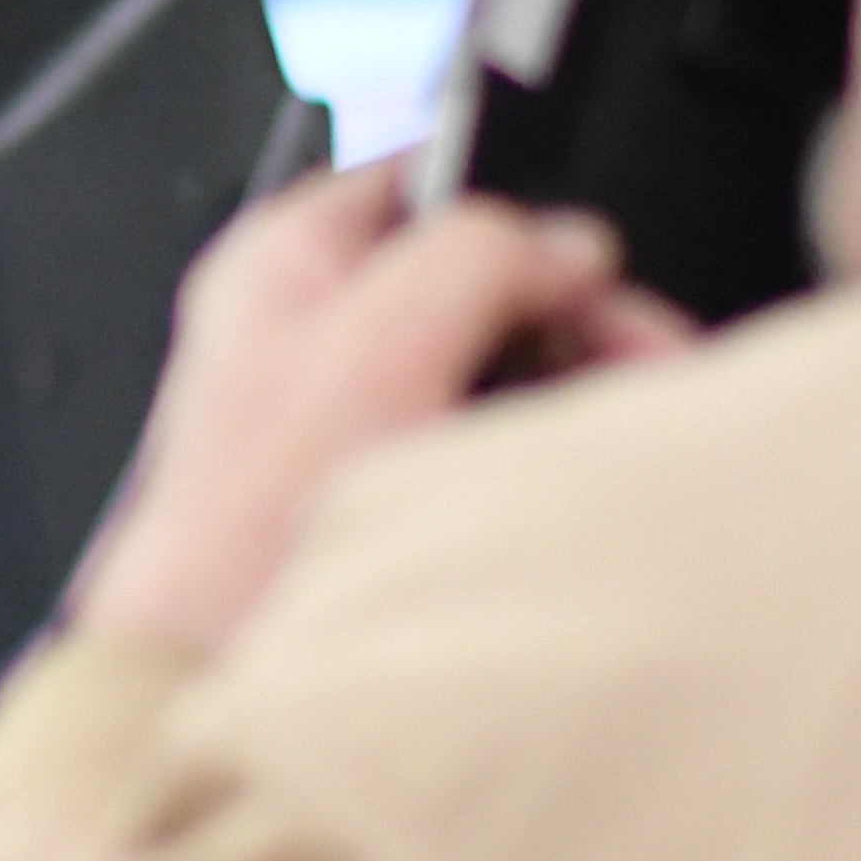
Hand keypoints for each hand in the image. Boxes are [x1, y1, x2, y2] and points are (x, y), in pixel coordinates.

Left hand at [67, 166, 693, 651]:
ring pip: (497, 365)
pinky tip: (588, 477)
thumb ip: (475, 257)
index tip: (589, 261)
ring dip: (580, 389)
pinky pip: (486, 442)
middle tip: (652, 361)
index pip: (427, 179)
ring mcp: (348, 413)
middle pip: (483, 282)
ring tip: (640, 429)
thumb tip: (563, 242)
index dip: (520, 206)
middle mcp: (311, 326)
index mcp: (285, 261)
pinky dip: (545, 452)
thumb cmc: (244, 530)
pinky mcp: (379, 489)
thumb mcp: (376, 343)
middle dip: (580, 318)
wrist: (208, 681)